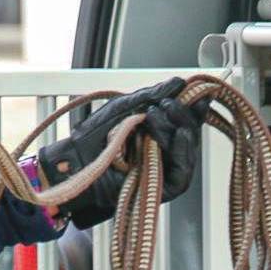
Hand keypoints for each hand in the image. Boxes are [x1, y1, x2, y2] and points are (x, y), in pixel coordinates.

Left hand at [37, 78, 209, 230]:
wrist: (76, 164)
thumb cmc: (94, 139)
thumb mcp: (123, 108)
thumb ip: (151, 96)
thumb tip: (177, 83)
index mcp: (156, 129)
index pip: (182, 116)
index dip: (191, 102)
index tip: (194, 87)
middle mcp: (164, 148)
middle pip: (189, 130)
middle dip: (183, 114)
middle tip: (169, 103)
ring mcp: (166, 167)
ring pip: (187, 147)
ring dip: (179, 126)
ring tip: (160, 114)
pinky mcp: (166, 186)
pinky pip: (184, 170)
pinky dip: (184, 151)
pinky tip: (180, 135)